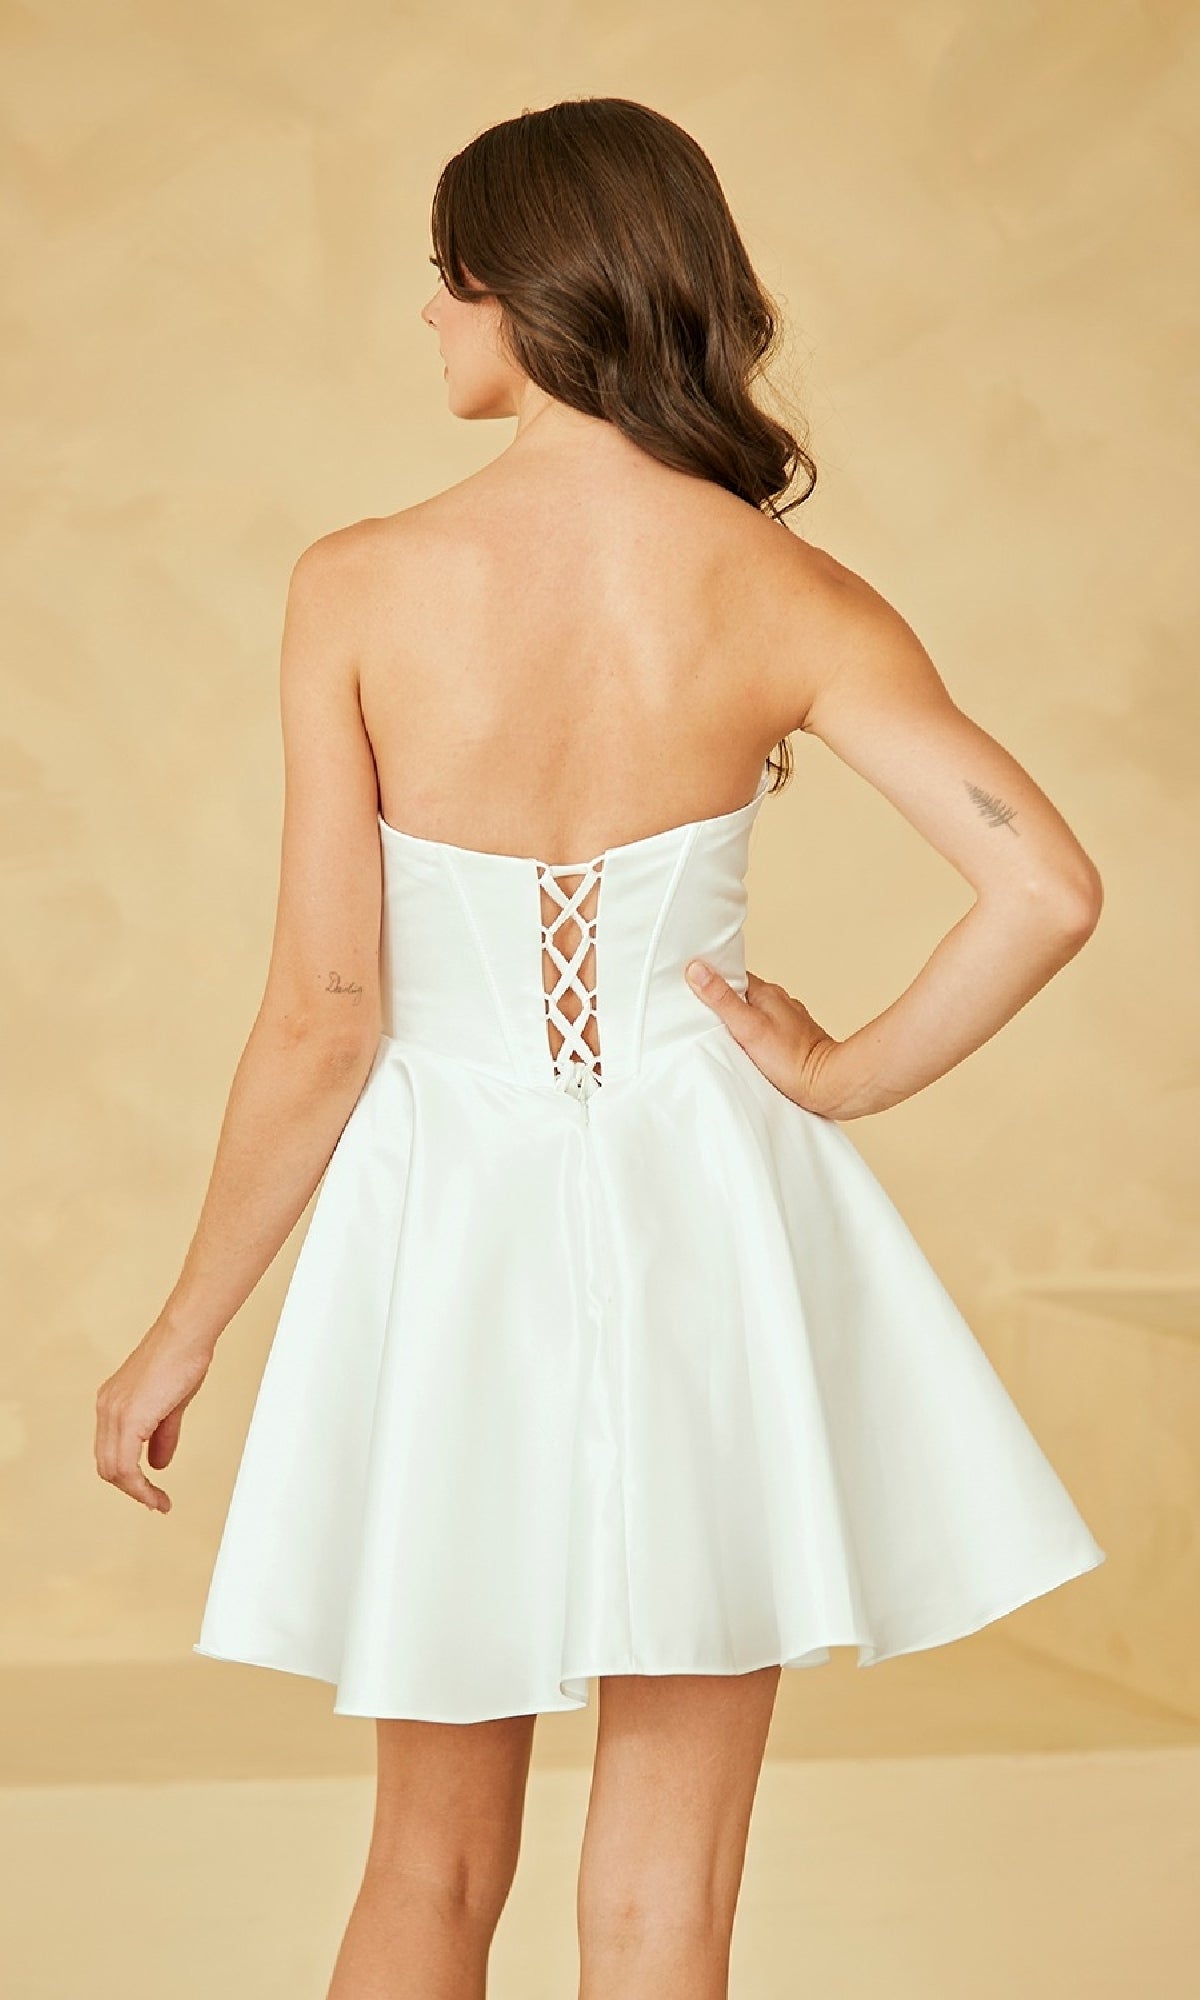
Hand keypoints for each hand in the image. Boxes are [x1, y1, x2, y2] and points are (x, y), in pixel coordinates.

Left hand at [94, 1316, 214, 1513]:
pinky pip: (126, 1466)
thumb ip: (161, 1435)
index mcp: (112, 1403)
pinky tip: (156, 1493)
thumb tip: (158, 1463)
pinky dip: (140, 1486)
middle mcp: (106, 1409)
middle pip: (106, 1465)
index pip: (109, 1451)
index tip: (149, 1489)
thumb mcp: (170, 1405)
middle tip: (154, 1500)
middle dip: (131, 1488)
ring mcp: (113, 1413)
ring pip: (113, 1470)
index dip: (127, 1475)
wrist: (185, 1335)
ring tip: (158, 1502)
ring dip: (136, 1491)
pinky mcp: (128, 1418)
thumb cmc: (182, 1358)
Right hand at [685, 960, 844, 1115]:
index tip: (692, 985)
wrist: (827, 1086)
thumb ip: (722, 999)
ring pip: (756, 1013)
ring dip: (740, 1020)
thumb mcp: (747, 1026)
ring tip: (721, 1032)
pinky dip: (755, 1035)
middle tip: (700, 1011)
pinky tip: (747, 1049)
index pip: (733, 975)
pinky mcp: (793, 1041)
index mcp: (767, 992)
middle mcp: (781, 1002)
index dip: (713, 979)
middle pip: (744, 994)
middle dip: (724, 1001)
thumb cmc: (789, 1059)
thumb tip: (697, 969)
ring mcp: (789, 1022)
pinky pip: (767, 1030)